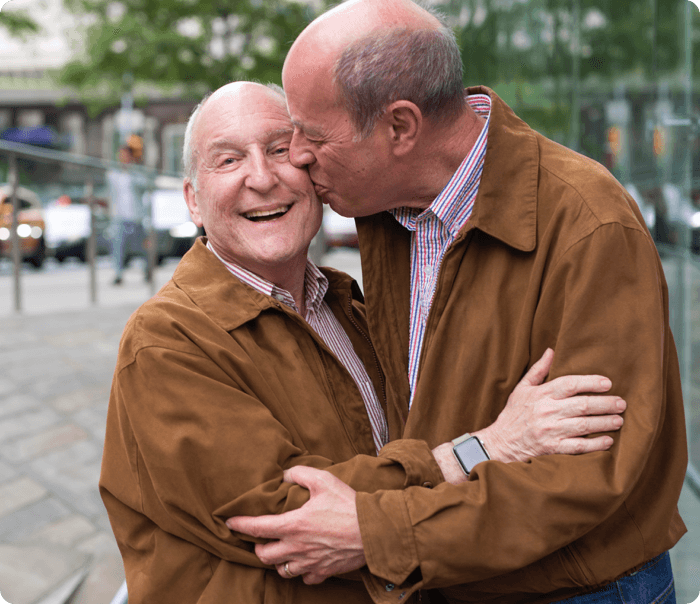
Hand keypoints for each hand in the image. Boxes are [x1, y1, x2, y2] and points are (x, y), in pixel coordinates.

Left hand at [226, 466, 364, 583]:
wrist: (373, 531)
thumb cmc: (348, 504)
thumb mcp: (323, 480)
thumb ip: (299, 474)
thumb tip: (285, 475)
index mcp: (293, 525)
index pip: (257, 527)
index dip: (240, 524)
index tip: (229, 522)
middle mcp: (296, 548)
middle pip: (264, 555)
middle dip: (257, 547)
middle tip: (259, 538)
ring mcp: (309, 563)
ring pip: (281, 570)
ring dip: (276, 561)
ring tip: (279, 551)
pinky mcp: (323, 571)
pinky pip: (304, 578)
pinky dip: (300, 571)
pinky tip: (303, 562)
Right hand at [473, 348, 625, 463]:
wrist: (500, 442)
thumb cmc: (513, 414)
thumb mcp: (522, 388)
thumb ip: (539, 370)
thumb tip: (551, 351)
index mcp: (541, 395)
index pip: (569, 384)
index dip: (590, 382)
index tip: (607, 383)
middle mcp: (547, 412)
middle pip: (582, 405)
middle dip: (605, 404)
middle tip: (621, 403)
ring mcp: (551, 431)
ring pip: (584, 425)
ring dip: (605, 422)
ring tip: (619, 419)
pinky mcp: (553, 448)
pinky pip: (579, 446)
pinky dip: (595, 444)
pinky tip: (608, 440)